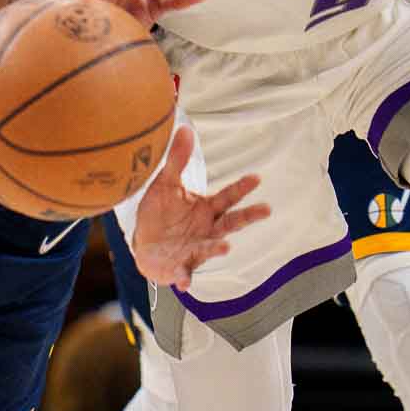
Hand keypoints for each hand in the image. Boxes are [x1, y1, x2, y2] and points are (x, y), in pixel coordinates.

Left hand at [132, 125, 269, 290]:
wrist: (144, 244)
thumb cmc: (159, 213)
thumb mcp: (165, 184)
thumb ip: (177, 160)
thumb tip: (185, 129)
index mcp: (207, 209)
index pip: (228, 197)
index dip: (241, 188)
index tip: (256, 178)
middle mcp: (207, 230)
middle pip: (231, 223)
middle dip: (248, 217)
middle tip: (266, 209)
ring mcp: (195, 249)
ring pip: (211, 248)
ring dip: (218, 248)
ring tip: (225, 246)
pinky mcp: (179, 267)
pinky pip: (184, 272)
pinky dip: (184, 277)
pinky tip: (184, 281)